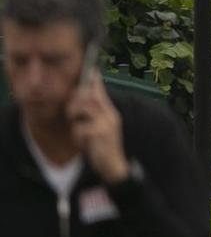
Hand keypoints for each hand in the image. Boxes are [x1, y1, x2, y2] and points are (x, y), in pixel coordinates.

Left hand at [65, 68, 127, 184]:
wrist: (114, 167)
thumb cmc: (103, 147)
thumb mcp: (99, 129)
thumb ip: (93, 116)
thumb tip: (84, 103)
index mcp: (110, 113)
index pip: (101, 92)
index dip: (95, 80)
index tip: (92, 69)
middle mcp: (110, 115)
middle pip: (88, 97)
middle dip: (75, 103)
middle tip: (71, 114)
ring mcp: (107, 123)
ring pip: (82, 110)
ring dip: (75, 120)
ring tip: (78, 131)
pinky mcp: (101, 133)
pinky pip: (80, 128)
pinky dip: (77, 136)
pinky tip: (84, 144)